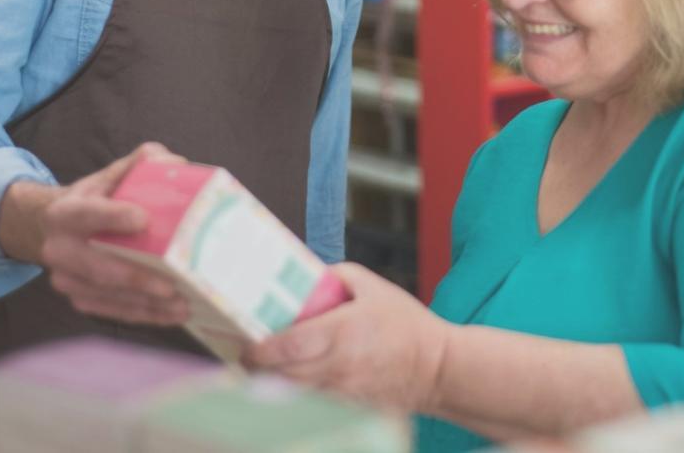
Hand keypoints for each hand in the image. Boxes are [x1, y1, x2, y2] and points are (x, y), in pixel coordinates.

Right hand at [0, 142, 191, 325]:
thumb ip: (139, 164)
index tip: (142, 220)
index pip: (87, 214)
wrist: (56, 228)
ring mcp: (66, 279)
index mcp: (65, 213)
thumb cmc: (94, 199)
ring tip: (182, 305)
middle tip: (171, 286)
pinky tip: (170, 315)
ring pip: (107, 295)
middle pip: (97, 267)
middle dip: (136, 278)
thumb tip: (175, 162)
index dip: (112, 217)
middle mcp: (58, 249)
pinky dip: (142, 315)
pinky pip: (111, 311)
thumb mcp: (108, 176)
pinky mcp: (78, 298)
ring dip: (146, 304)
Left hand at [243, 263, 449, 412]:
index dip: (260, 349)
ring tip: (264, 369)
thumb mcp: (373, 286)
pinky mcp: (348, 408)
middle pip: (282, 375)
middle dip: (258, 369)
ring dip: (274, 384)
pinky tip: (293, 382)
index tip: (245, 344)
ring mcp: (343, 392)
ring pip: (293, 394)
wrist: (438, 368)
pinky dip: (298, 394)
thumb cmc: (407, 325)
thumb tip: (307, 276)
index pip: (288, 346)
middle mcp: (338, 365)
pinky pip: (313, 403)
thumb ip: (336, 276)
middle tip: (246, 357)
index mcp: (342, 332)